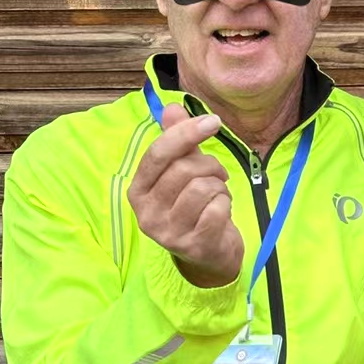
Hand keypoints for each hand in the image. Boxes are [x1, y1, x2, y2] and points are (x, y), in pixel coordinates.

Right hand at [127, 103, 243, 287]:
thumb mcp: (184, 172)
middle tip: (218, 175)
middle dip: (210, 165)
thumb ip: (177, 142)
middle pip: (183, 170)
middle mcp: (146, 214)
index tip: (213, 121)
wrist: (209, 256)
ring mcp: (168, 233)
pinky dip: (226, 204)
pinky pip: (217, 209)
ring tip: (218, 196)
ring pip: (202, 188)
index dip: (186, 133)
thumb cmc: (195, 208)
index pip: (158, 154)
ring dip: (219, 187)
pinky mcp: (192, 245)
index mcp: (138, 191)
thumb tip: (171, 107)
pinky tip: (222, 212)